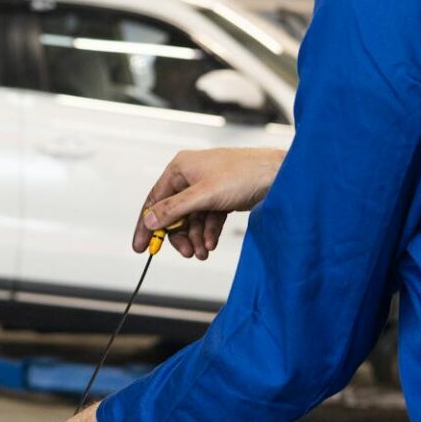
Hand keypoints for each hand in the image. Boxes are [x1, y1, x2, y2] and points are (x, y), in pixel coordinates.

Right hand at [132, 146, 285, 260]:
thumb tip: (149, 220)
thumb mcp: (203, 195)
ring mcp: (206, 187)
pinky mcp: (221, 197)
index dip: (147, 224)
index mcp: (181, 168)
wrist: (279, 176)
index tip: (142, 246)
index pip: (155, 199)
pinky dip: (208, 233)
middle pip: (174, 213)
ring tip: (202, 252)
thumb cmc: (244, 174)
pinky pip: (207, 219)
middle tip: (186, 253)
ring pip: (191, 219)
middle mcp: (191, 176)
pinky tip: (211, 243)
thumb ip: (173, 209)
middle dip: (179, 235)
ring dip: (195, 237)